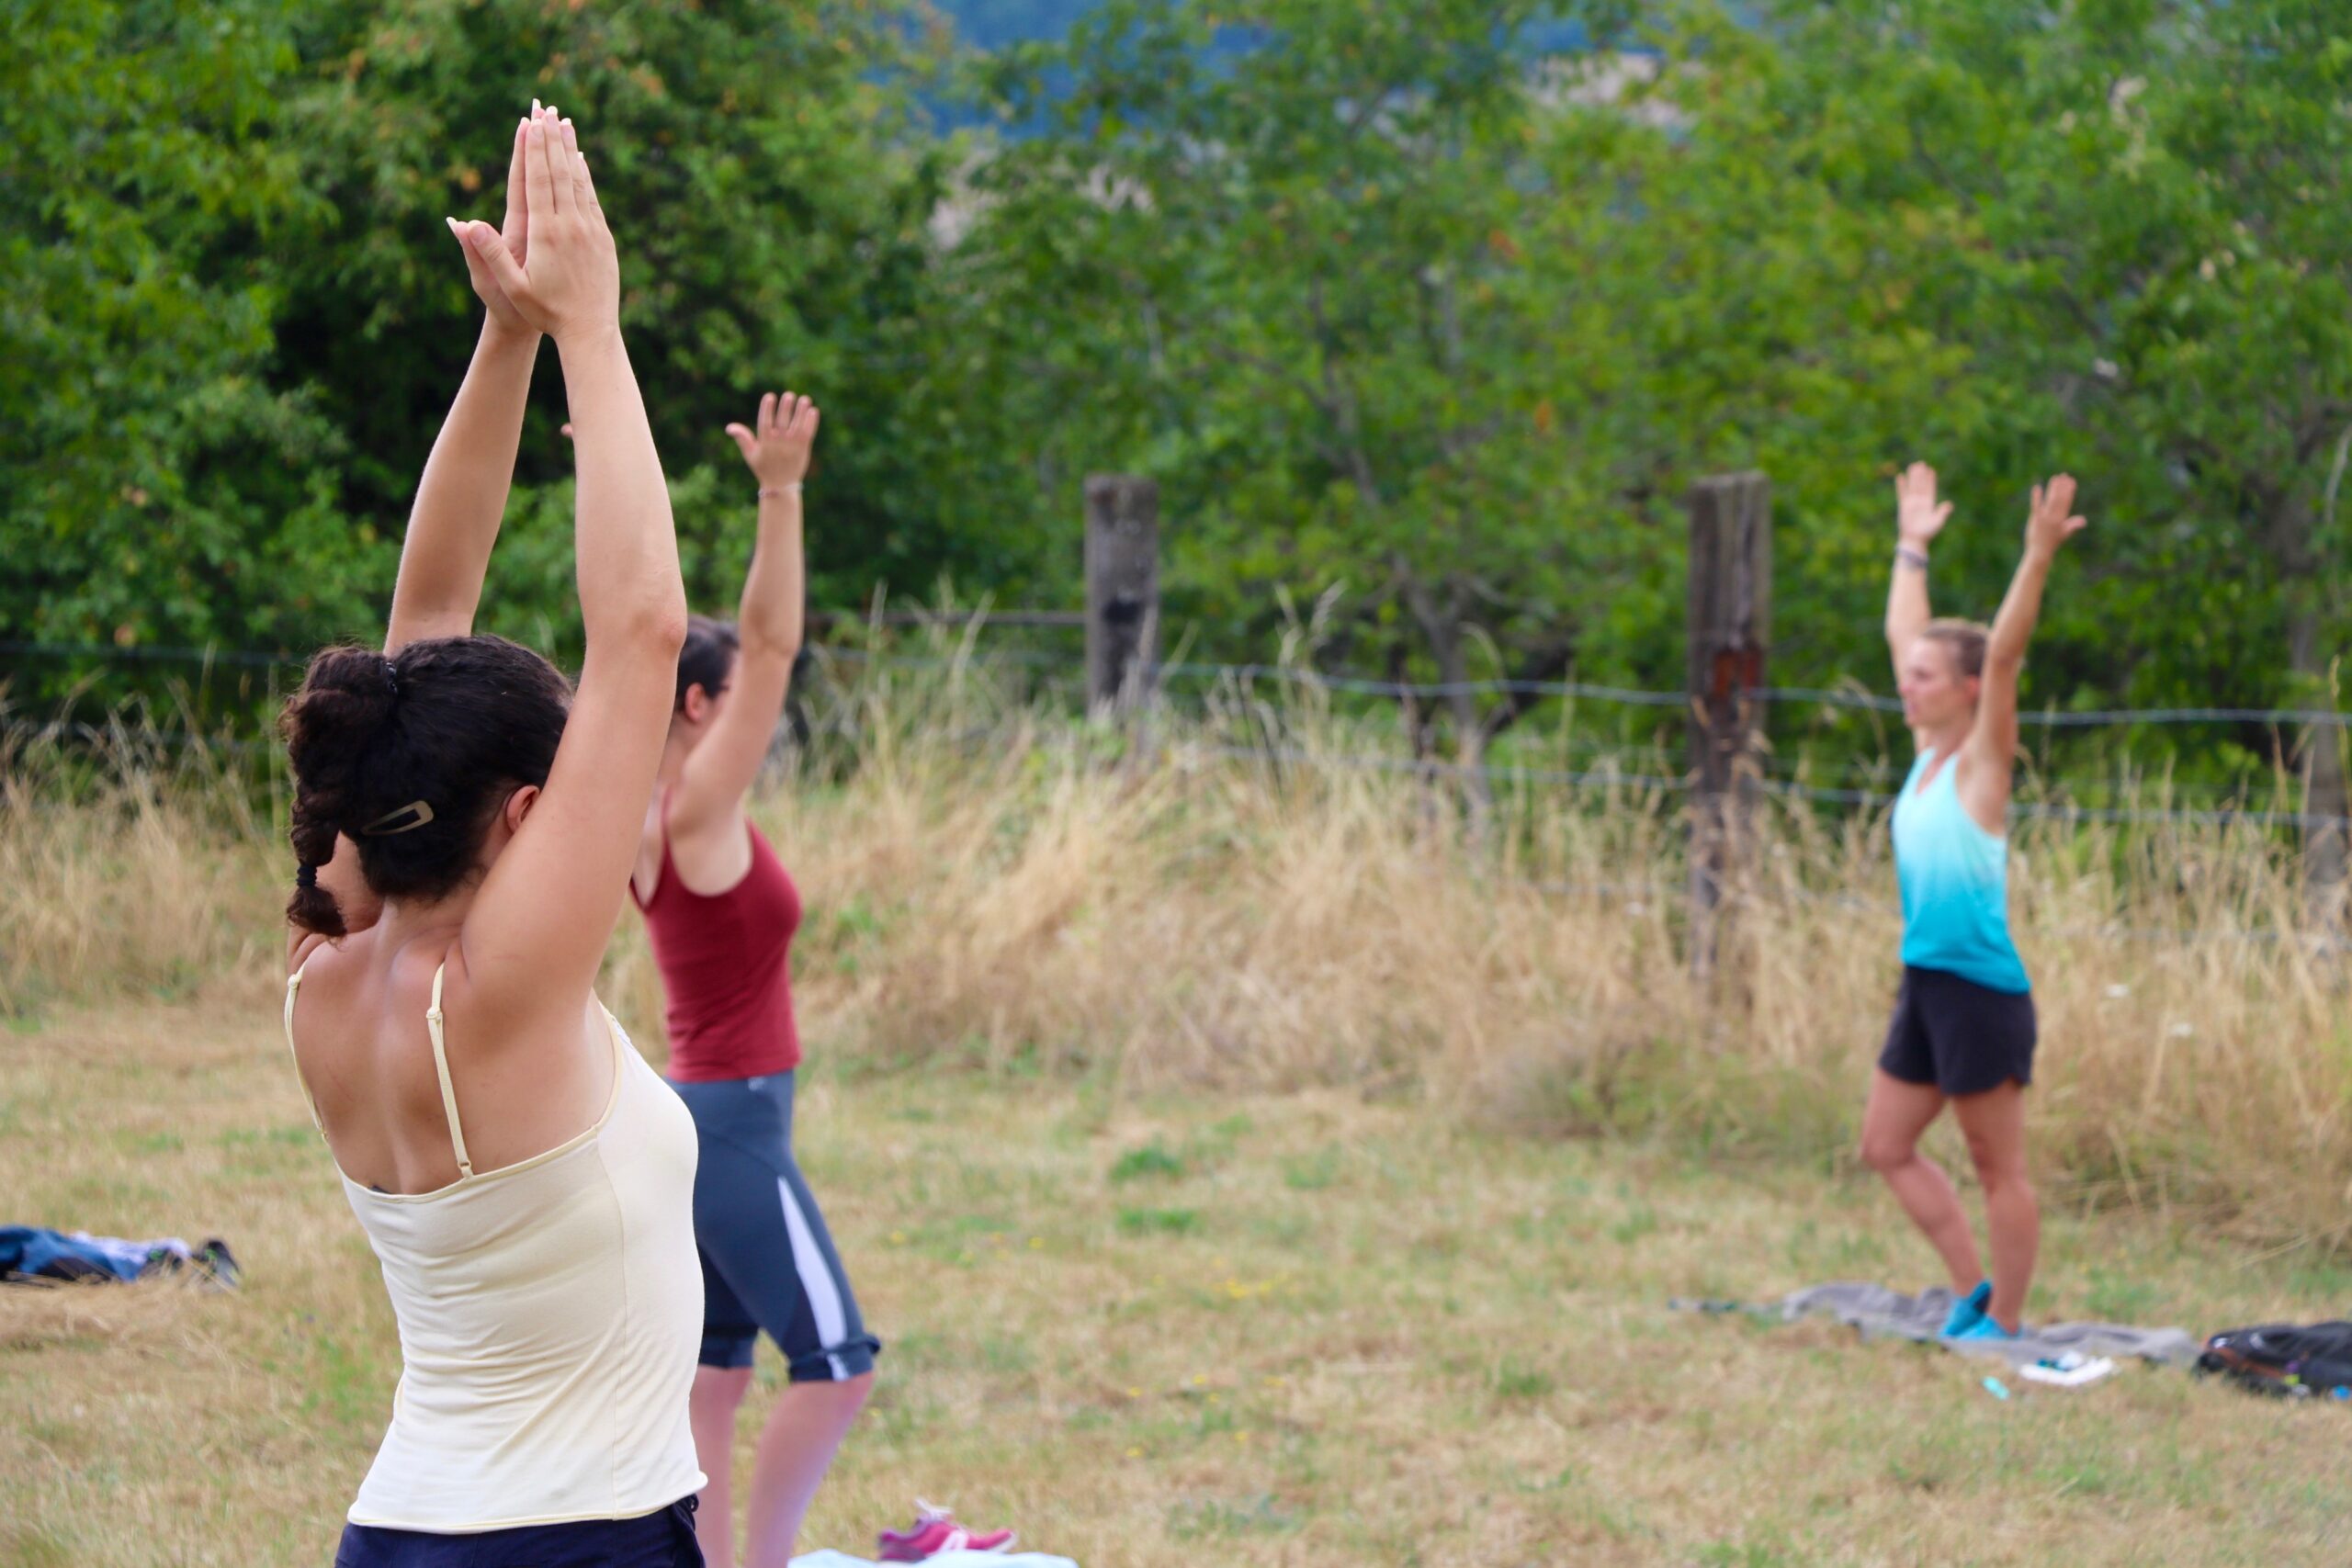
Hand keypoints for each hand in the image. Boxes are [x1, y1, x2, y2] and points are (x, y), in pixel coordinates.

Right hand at [454, 104, 618, 343]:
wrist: (591, 332)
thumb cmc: (545, 313)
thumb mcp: (511, 287)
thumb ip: (489, 254)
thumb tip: (464, 223)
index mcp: (545, 233)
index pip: (538, 182)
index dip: (533, 150)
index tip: (530, 124)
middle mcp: (570, 226)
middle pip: (559, 173)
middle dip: (551, 139)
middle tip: (546, 110)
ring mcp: (590, 230)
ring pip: (578, 182)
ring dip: (570, 150)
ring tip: (565, 123)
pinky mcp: (603, 239)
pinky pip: (592, 200)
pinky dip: (585, 177)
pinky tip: (581, 162)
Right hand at [725, 392, 821, 488]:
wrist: (780, 485)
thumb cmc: (763, 468)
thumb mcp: (750, 454)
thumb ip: (742, 438)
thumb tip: (729, 428)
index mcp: (765, 442)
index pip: (765, 422)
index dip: (767, 408)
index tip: (770, 396)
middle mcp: (779, 442)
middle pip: (783, 421)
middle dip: (786, 407)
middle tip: (789, 395)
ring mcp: (792, 445)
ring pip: (797, 425)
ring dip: (801, 411)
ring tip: (805, 399)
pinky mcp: (803, 449)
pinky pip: (808, 433)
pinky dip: (811, 422)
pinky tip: (813, 411)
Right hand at [1895, 461, 1952, 545]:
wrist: (1915, 539)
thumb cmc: (1927, 533)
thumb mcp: (1938, 521)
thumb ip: (1943, 512)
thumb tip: (1949, 504)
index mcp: (1929, 504)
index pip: (1930, 489)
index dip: (1931, 480)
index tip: (1931, 470)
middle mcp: (1920, 501)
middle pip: (1921, 485)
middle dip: (1921, 474)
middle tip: (1921, 463)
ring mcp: (1911, 503)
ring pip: (1912, 486)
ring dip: (1912, 476)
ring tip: (1912, 466)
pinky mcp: (1903, 506)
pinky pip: (1902, 493)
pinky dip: (1901, 485)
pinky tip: (1900, 476)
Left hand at [2025, 473, 2087, 558]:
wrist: (2040, 551)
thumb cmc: (2052, 543)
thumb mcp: (2065, 533)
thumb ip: (2073, 524)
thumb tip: (2084, 520)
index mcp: (2062, 519)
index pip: (2067, 501)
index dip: (2070, 490)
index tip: (2072, 481)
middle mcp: (2055, 517)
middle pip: (2060, 498)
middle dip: (2063, 486)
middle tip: (2064, 475)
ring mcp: (2045, 517)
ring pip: (2051, 499)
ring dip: (2053, 488)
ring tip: (2055, 477)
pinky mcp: (2035, 519)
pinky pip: (2036, 506)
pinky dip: (2036, 497)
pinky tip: (2037, 487)